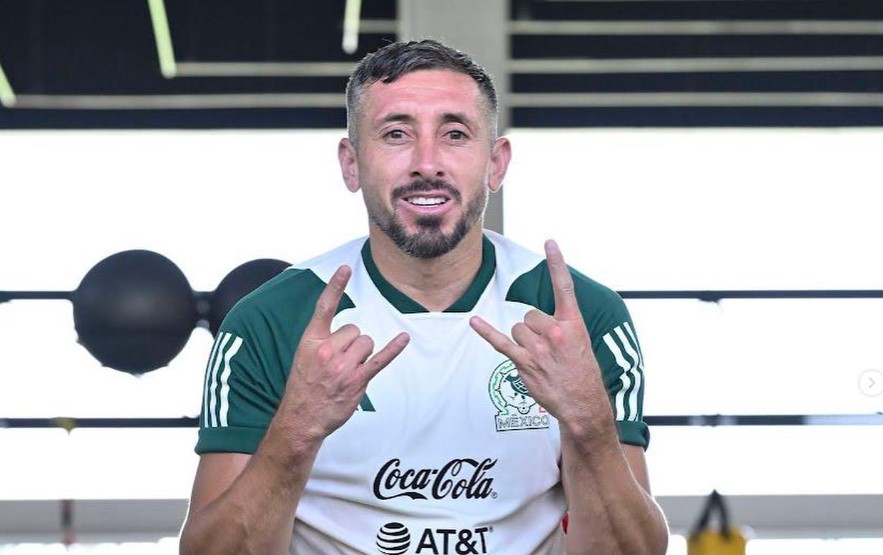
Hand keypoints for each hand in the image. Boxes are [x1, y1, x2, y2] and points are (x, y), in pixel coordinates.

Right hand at [283, 265, 408, 439]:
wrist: (302, 418)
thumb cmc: (304, 386)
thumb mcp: (304, 356)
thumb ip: (323, 340)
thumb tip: (349, 332)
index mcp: (311, 340)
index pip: (324, 307)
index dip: (335, 286)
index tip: (345, 268)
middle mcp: (327, 350)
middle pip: (355, 329)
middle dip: (353, 343)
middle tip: (340, 362)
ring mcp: (343, 366)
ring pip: (367, 343)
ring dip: (363, 354)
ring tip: (348, 371)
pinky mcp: (357, 380)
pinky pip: (380, 359)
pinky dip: (394, 348)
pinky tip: (404, 338)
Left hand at [470, 240, 608, 433]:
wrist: (582, 402)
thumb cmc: (581, 372)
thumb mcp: (580, 342)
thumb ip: (562, 325)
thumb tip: (537, 319)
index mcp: (573, 323)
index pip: (564, 286)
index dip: (557, 262)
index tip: (549, 241)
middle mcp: (556, 331)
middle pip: (529, 314)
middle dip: (534, 329)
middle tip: (548, 349)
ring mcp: (539, 347)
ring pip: (518, 329)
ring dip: (524, 342)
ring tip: (539, 359)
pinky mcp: (525, 362)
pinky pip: (501, 342)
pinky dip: (486, 331)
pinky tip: (473, 322)